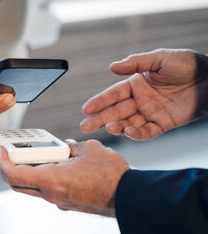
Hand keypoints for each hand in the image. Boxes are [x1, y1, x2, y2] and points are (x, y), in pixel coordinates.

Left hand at [0, 140, 129, 216]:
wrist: (128, 197)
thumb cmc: (110, 175)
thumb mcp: (89, 149)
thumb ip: (71, 146)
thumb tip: (66, 146)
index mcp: (50, 180)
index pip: (12, 175)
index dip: (1, 161)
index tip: (0, 149)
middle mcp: (50, 194)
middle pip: (18, 183)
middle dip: (10, 166)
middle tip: (11, 151)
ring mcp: (58, 200)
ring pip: (32, 186)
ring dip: (29, 170)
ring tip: (37, 152)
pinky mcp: (66, 202)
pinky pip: (47, 188)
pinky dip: (44, 175)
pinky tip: (55, 163)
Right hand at [80, 49, 207, 139]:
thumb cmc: (188, 64)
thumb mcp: (159, 58)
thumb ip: (135, 63)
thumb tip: (112, 67)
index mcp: (137, 83)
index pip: (113, 94)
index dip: (99, 101)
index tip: (86, 109)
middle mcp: (141, 99)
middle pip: (116, 111)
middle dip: (100, 118)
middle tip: (85, 125)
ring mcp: (151, 113)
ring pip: (128, 123)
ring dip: (117, 126)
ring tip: (108, 128)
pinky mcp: (163, 123)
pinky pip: (147, 132)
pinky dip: (137, 134)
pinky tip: (128, 132)